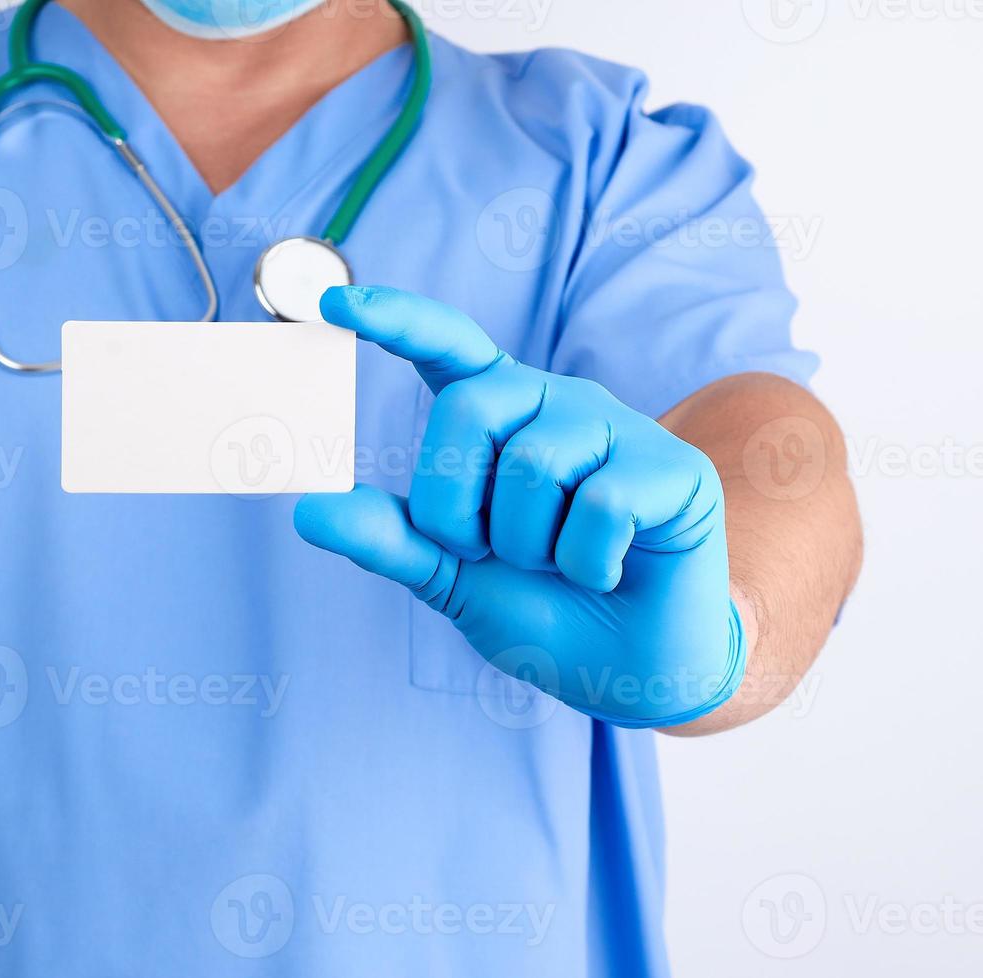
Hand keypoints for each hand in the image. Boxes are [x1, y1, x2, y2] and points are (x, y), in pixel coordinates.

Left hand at [294, 286, 744, 727]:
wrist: (633, 670)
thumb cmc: (546, 611)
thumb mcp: (454, 580)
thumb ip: (392, 541)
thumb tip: (309, 510)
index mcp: (503, 419)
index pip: (449, 348)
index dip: (398, 319)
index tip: (338, 302)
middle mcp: (559, 405)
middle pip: (472, 407)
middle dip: (458, 506)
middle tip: (494, 555)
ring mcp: (620, 429)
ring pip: (536, 464)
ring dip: (530, 547)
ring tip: (563, 565)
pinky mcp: (673, 467)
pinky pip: (602, 504)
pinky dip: (589, 563)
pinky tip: (611, 571)